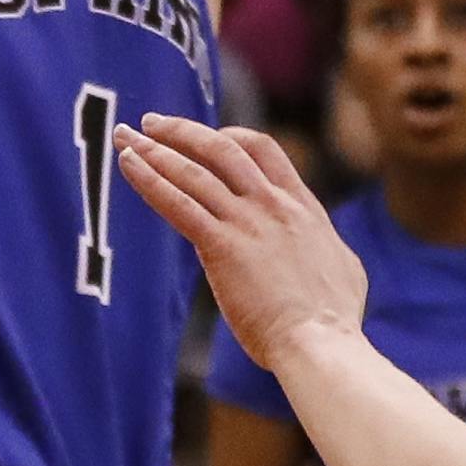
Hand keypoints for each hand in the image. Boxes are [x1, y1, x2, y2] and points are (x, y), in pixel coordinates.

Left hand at [117, 117, 366, 370]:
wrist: (321, 344)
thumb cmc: (334, 319)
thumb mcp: (341, 265)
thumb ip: (319, 243)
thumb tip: (316, 242)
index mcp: (301, 206)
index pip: (263, 150)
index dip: (231, 136)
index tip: (207, 135)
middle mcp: (272, 205)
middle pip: (222, 149)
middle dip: (182, 131)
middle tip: (151, 122)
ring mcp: (247, 223)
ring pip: (193, 171)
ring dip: (155, 149)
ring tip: (124, 137)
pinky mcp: (223, 246)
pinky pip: (177, 203)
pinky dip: (148, 180)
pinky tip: (128, 165)